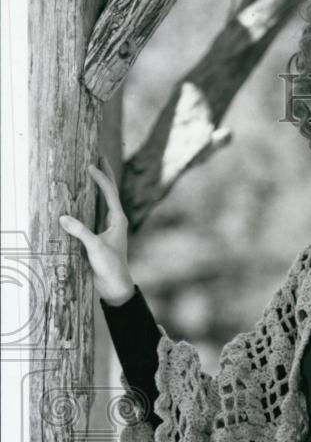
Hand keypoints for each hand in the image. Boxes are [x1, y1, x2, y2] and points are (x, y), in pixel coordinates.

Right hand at [58, 154, 133, 304]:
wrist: (115, 286)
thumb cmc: (110, 267)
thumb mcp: (95, 248)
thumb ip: (80, 232)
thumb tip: (62, 217)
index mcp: (118, 220)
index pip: (109, 192)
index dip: (100, 178)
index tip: (89, 164)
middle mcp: (115, 220)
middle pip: (110, 192)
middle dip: (104, 175)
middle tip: (98, 156)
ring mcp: (108, 227)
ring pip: (103, 201)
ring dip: (97, 186)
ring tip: (90, 171)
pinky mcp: (101, 235)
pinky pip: (95, 213)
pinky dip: (89, 202)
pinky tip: (81, 198)